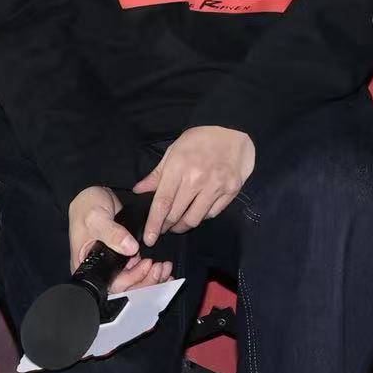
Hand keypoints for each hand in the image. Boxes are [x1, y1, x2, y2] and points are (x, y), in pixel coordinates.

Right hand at [67, 185, 169, 295]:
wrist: (95, 195)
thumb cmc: (86, 207)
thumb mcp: (95, 218)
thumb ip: (111, 233)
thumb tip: (130, 248)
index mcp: (88, 268)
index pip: (112, 284)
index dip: (131, 280)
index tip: (146, 264)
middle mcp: (102, 270)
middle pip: (126, 288)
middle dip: (146, 281)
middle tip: (160, 268)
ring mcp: (115, 265)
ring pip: (135, 282)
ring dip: (152, 278)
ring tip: (164, 267)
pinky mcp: (126, 257)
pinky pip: (139, 270)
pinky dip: (153, 271)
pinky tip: (163, 267)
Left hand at [133, 125, 254, 245]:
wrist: (233, 133)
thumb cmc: (200, 140)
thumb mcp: (174, 150)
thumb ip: (157, 174)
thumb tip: (139, 190)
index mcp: (179, 166)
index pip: (162, 202)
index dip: (154, 223)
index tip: (149, 238)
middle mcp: (197, 179)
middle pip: (176, 214)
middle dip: (166, 226)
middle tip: (162, 229)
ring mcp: (216, 186)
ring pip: (194, 219)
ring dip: (182, 226)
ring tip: (177, 224)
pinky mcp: (231, 191)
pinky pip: (211, 214)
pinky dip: (201, 217)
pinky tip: (195, 212)